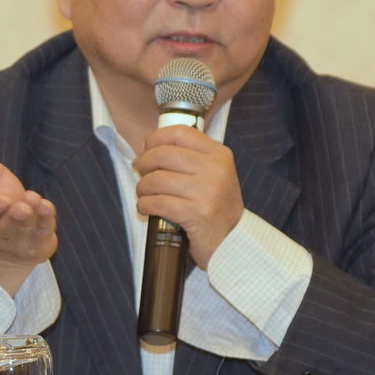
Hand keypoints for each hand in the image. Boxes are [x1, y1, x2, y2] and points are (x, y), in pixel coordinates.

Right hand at [0, 146, 56, 293]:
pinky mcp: (37, 244)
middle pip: (3, 227)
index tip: (2, 201)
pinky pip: (42, 233)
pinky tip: (47, 207)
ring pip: (23, 230)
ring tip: (35, 200)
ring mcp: (17, 241)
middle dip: (13, 217)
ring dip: (32, 216)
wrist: (14, 232)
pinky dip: (45, 220)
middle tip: (21, 207)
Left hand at [133, 125, 243, 268]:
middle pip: (163, 154)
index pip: (179, 133)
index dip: (155, 139)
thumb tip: (145, 148)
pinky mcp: (196, 214)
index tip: (145, 149)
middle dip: (144, 163)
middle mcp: (215, 169)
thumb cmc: (215, 206)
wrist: (233, 241)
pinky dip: (144, 205)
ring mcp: (207, 192)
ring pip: (157, 179)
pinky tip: (146, 208)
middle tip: (141, 173)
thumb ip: (186, 157)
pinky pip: (157, 202)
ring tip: (144, 193)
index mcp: (219, 154)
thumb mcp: (212, 174)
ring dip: (142, 187)